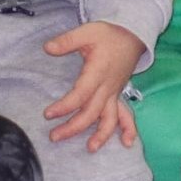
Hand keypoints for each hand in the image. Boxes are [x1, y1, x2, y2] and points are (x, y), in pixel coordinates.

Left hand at [40, 21, 143, 149]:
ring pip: (110, 118)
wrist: (132, 35)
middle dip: (74, 127)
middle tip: (54, 137)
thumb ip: (67, 41)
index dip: (65, 107)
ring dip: (102, 135)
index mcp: (98, 73)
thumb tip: (47, 48)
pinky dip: (128, 129)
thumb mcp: (87, 31)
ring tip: (90, 149)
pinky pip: (125, 114)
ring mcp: (115, 93)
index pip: (80, 95)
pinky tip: (128, 142)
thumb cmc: (108, 34)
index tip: (48, 114)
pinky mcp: (118, 94)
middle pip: (92, 113)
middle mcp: (108, 87)